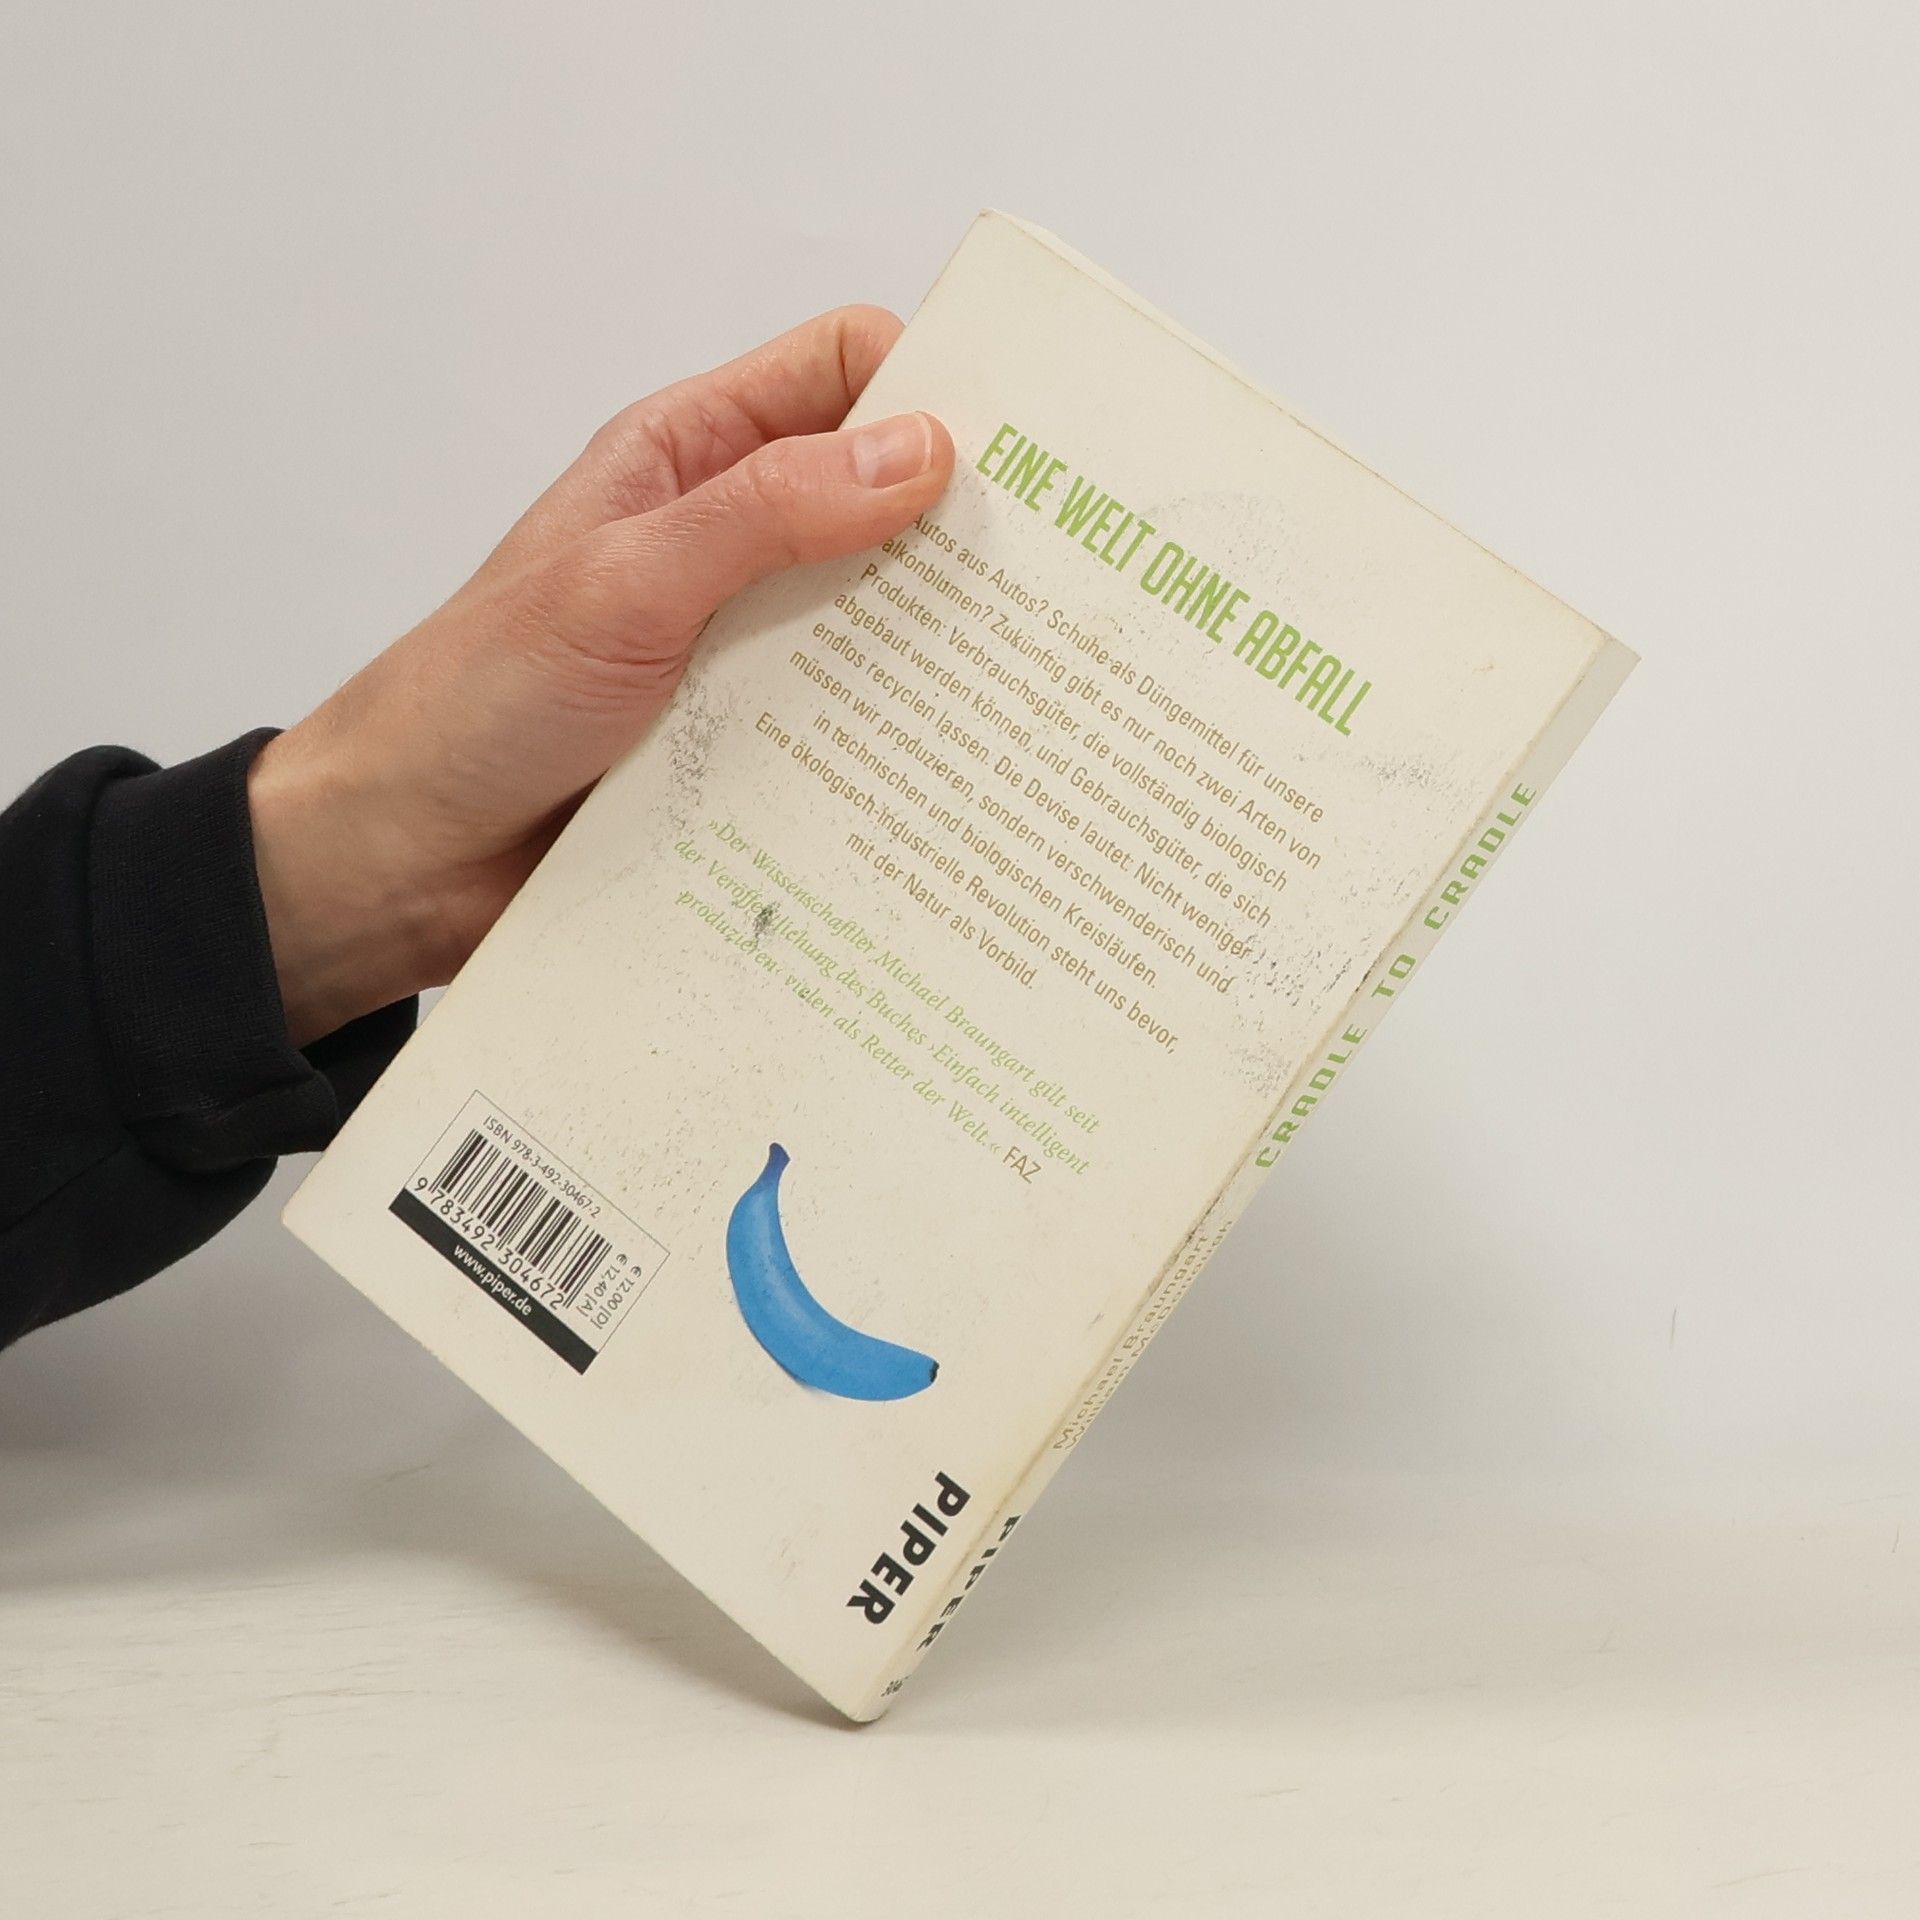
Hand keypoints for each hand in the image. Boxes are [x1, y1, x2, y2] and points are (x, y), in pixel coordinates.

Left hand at [247, 308, 952, 1046]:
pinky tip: (951, 775)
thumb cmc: (470, 703)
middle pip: (879, 501)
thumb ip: (765, 512)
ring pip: (876, 623)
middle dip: (961, 529)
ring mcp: (741, 650)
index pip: (839, 372)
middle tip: (1058, 577)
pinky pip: (848, 729)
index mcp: (687, 461)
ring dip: (936, 649)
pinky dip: (896, 742)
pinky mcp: (749, 748)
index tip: (1022, 441)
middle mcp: (725, 547)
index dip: (930, 382)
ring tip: (1025, 684)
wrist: (400, 861)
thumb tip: (918, 451)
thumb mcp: (621, 584)